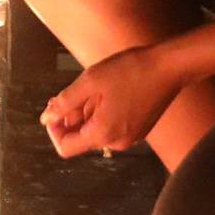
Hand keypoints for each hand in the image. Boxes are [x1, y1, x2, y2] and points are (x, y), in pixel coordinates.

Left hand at [42, 45, 180, 157]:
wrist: (169, 67)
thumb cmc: (129, 70)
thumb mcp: (90, 81)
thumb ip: (65, 102)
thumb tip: (45, 119)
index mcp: (103, 133)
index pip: (66, 147)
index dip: (54, 129)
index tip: (53, 107)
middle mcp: (117, 142)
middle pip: (81, 139)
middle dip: (70, 118)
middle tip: (68, 92)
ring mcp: (131, 137)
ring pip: (96, 131)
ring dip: (86, 114)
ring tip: (90, 88)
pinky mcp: (139, 129)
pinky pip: (111, 127)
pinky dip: (102, 113)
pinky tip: (106, 92)